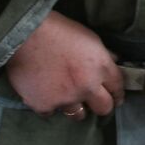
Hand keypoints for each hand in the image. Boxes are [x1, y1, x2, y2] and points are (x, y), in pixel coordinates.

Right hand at [6, 11, 123, 118]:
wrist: (25, 35)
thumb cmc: (58, 30)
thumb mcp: (89, 37)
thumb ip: (103, 54)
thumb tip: (114, 61)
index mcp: (100, 67)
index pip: (118, 87)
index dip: (118, 93)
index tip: (116, 97)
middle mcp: (86, 87)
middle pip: (104, 108)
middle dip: (103, 105)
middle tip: (97, 102)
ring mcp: (65, 99)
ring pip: (79, 115)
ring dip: (77, 108)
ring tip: (71, 100)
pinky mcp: (44, 105)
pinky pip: (51, 112)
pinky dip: (51, 106)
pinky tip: (48, 97)